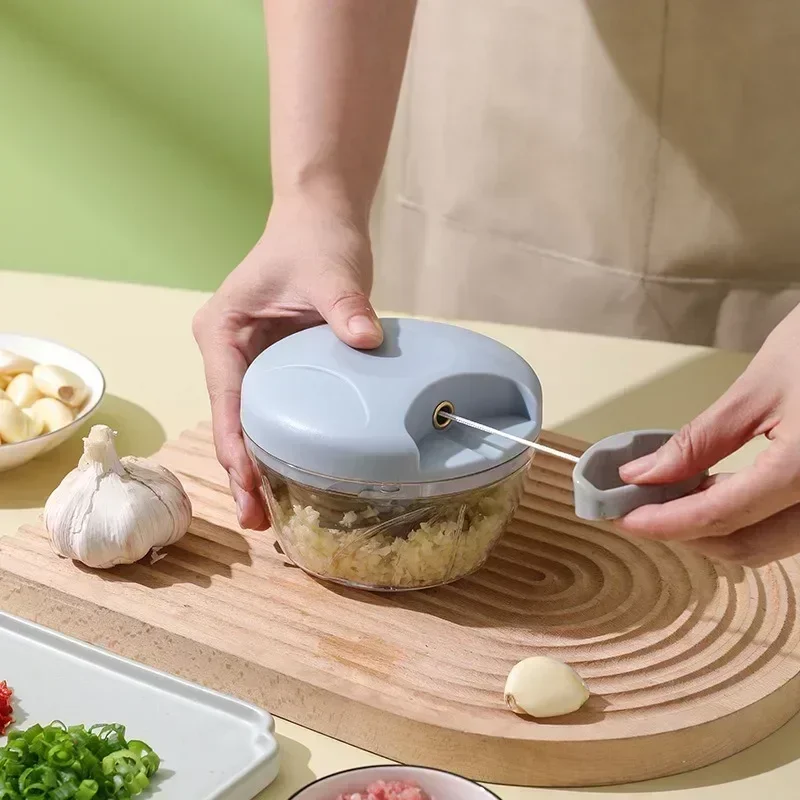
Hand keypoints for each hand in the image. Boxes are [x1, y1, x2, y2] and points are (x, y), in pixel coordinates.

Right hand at [192, 197, 382, 529]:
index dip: (235, 444)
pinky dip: (283, 446)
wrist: (321, 221)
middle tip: (259, 521)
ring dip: (260, 467)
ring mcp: (252, 364)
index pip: (226, 397)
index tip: (249, 482)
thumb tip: (367, 340)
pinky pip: (277, 414)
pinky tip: (296, 479)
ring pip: (251, 423)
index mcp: (223, 333)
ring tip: (272, 517)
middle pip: (233, 421)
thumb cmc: (314, 240)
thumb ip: (345, 306)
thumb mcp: (329, 272)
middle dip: (243, 471)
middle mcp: (229, 354)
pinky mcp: (278, 369)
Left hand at [617, 304, 799, 566]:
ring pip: (769, 542)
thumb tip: (641, 476)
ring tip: (667, 496)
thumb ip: (699, 441)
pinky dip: (745, 517)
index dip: (665, 521)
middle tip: (638, 506)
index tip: (621, 515)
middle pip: (748, 546)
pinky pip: (788, 526)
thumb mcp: (757, 389)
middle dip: (685, 532)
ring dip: (713, 528)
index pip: (722, 515)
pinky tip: (712, 490)